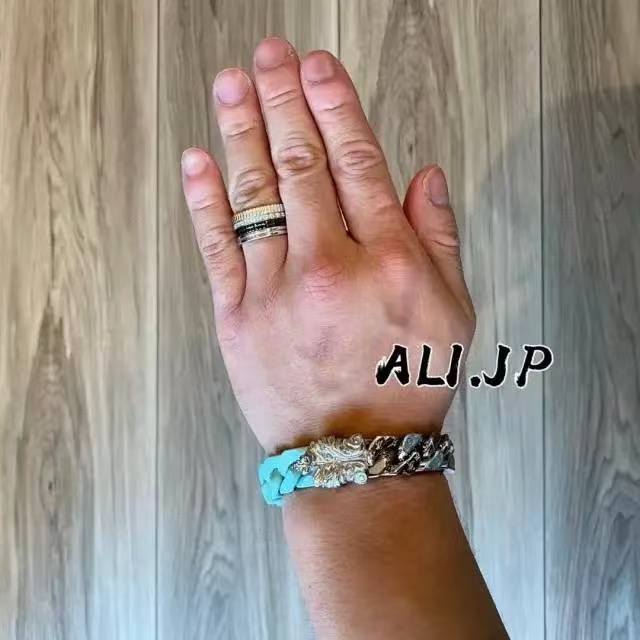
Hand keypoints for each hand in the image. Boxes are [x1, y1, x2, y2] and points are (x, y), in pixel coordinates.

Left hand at [181, 38, 474, 452]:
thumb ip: (440, 239)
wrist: (351, 454)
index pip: (358, 163)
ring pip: (255, 195)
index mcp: (389, 261)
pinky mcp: (236, 317)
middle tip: (270, 56)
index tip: (318, 69)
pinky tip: (198, 159)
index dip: (335, 108)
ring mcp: (276, 291)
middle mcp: (330, 266)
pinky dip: (205, 200)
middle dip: (284, 101)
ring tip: (232, 85)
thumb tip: (424, 175)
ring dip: (242, 132)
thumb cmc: (405, 384)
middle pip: (301, 165)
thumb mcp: (452, 314)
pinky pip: (218, 247)